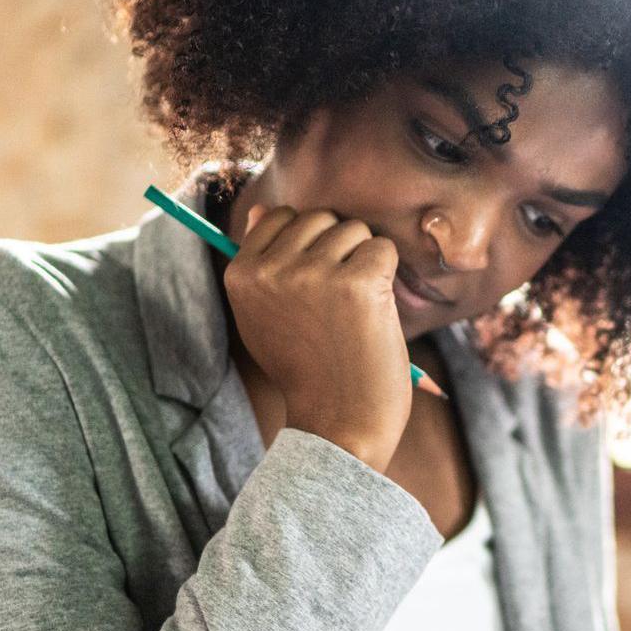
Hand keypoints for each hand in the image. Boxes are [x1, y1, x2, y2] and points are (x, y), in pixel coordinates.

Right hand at [223, 206, 410, 471]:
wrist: (338, 423)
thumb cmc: (307, 371)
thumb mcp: (264, 317)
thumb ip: (262, 264)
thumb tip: (263, 208)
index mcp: (242, 274)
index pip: (280, 216)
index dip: (308, 244)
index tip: (315, 284)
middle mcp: (272, 269)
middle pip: (320, 218)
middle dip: (339, 250)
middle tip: (339, 304)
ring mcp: (314, 274)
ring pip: (354, 230)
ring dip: (364, 263)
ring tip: (354, 311)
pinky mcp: (357, 282)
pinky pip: (383, 249)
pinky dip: (388, 276)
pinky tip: (375, 313)